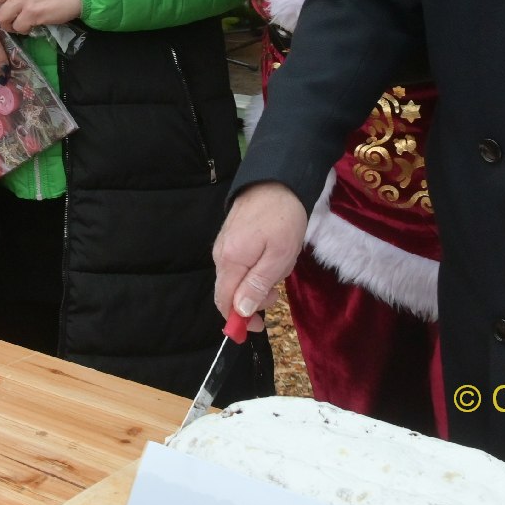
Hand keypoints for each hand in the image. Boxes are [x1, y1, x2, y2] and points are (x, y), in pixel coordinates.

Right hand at [211, 182, 307, 331]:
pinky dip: (257, 267)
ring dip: (258, 281)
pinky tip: (273, 255)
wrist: (278, 178)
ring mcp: (224, 243)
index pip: (224, 302)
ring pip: (237, 277)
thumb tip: (240, 311)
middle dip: (253, 299)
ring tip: (281, 264)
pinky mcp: (231, 235)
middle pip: (229, 291)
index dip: (239, 320)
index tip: (260, 326)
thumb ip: (257, 285)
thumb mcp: (279, 256)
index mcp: (230, 261)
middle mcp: (221, 254)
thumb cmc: (283, 218)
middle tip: (279, 291)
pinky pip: (240, 263)